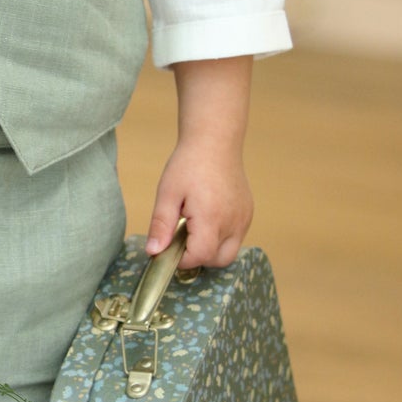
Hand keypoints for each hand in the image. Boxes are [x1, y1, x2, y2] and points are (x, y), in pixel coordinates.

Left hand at [145, 139, 253, 269]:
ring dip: (210, 248)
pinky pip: (236, 237)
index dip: (182, 259)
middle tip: (181, 238)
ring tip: (194, 226)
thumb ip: (161, 226)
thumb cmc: (189, 164)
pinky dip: (221, 237)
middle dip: (198, 257)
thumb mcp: (167, 194)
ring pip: (229, 251)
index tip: (170, 246)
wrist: (214, 141)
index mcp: (211, 218)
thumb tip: (154, 252)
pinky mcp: (247, 213)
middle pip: (218, 260)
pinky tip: (207, 218)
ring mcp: (243, 218)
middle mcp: (233, 222)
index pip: (200, 257)